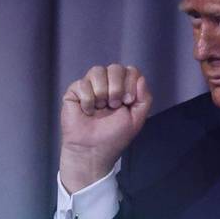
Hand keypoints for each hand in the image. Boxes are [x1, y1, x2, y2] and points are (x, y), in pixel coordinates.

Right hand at [58, 64, 152, 191]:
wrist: (93, 150)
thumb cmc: (114, 137)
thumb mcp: (137, 119)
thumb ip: (144, 98)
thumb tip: (140, 77)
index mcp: (123, 89)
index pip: (130, 70)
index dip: (130, 83)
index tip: (127, 102)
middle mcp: (107, 84)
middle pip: (115, 67)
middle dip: (116, 87)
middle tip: (113, 106)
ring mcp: (90, 86)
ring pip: (97, 70)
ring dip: (102, 92)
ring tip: (100, 108)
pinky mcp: (74, 92)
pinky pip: (82, 83)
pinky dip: (87, 100)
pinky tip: (87, 112)